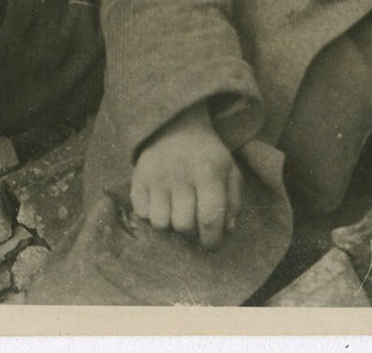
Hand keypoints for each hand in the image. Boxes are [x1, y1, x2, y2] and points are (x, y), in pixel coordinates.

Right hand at [131, 101, 242, 249]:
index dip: (212, 239)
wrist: (176, 127)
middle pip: (184, 225)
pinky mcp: (138, 180)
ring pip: (161, 223)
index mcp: (209, 172)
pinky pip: (142, 214)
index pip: (210, 217)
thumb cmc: (206, 155)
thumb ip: (233, 200)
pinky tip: (161, 201)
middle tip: (193, 222)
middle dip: (191, 232)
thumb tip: (228, 229)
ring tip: (177, 211)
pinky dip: (152, 214)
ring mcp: (157, 178)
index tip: (211, 244)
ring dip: (170, 224)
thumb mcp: (229, 170)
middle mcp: (181, 175)